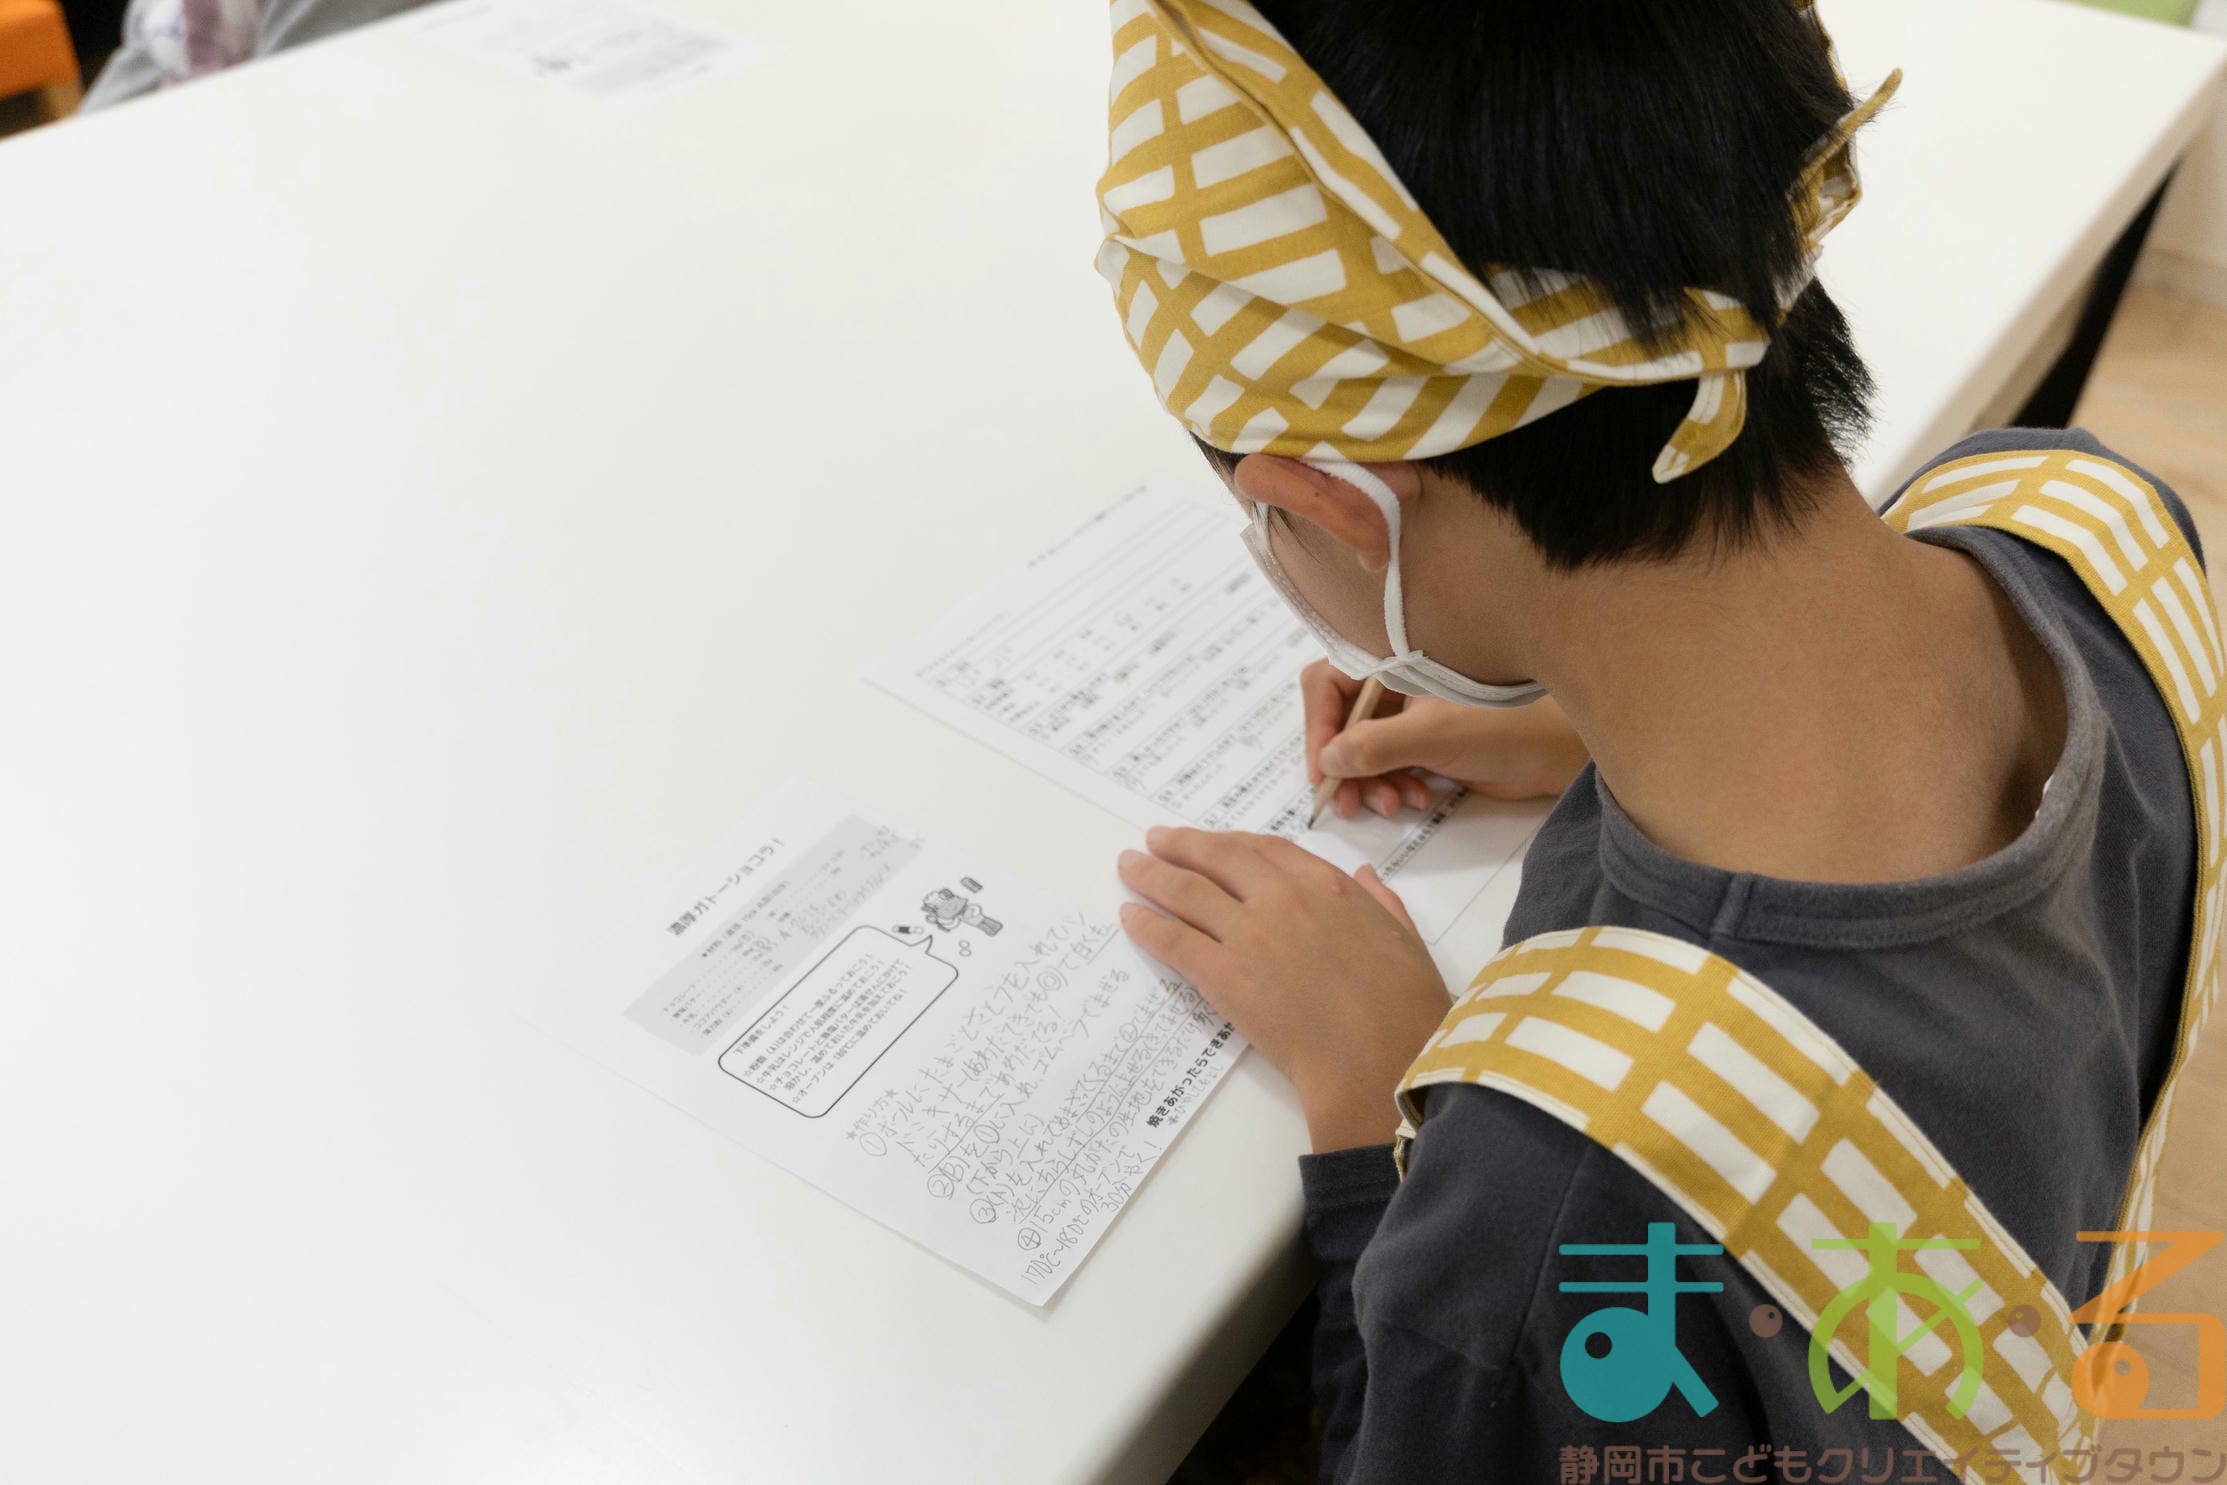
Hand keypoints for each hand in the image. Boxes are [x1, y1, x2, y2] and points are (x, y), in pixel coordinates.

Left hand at [1117, 827, 1451, 1152]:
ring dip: (1151, 874)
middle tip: (1155, 840)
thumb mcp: (1407, 941)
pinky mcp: (1223, 975)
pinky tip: (1130, 917)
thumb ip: (1382, 902)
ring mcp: (1249, 934)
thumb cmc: (1407, 1012)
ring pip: (1187, 891)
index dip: (1233, 842)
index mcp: (1330, 887)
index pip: (1267, 850)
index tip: (1214, 841)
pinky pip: (1174, 940)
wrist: (1380, 1062)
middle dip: (1182, 845)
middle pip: (1219, 857)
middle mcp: (1283, 898)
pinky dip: (1147, 924)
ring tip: (1129, 866)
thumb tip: (1365, 876)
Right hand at [1302, 660, 1589, 818]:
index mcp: (1393, 659)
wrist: (1563, 749)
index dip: (1318, 727)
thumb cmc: (1505, 724)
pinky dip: (1394, 784)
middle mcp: (1395, 682)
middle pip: (1342, 722)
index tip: (1322, 772)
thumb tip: (1326, 762)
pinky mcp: (1427, 742)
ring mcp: (1411, 713)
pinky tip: (1416, 800)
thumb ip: (1373, 746)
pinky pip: (1390, 765)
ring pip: (1364, 749)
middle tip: (1348, 805)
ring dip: (1370, 782)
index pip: (1328, 684)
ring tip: (1392, 806)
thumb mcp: (1432, 734)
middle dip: (1344, 766)